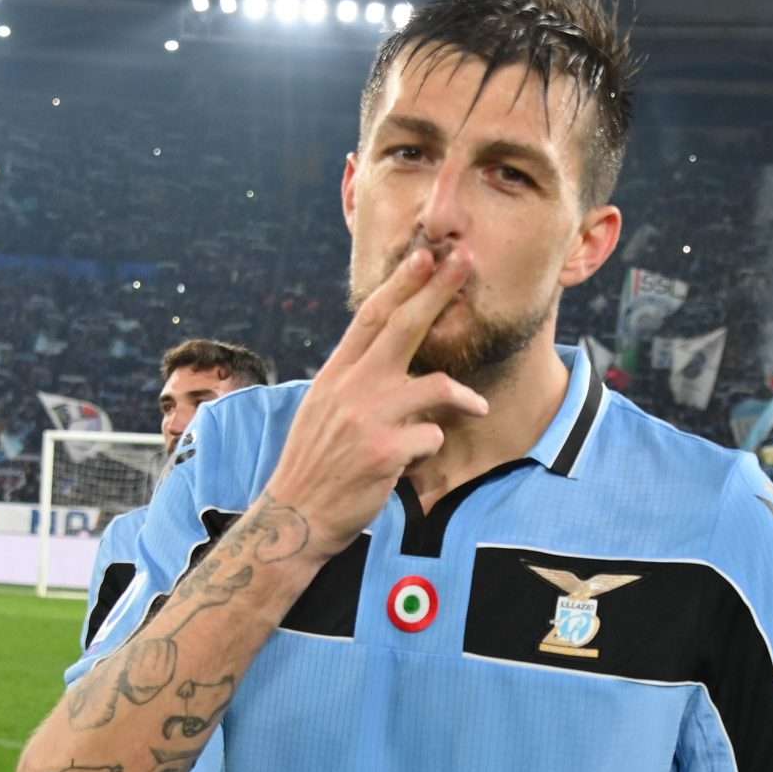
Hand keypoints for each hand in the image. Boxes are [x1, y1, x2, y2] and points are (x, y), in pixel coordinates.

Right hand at [262, 245, 489, 559]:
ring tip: (478, 407)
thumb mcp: (323, 410)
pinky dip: (432, 448)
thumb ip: (354, 381)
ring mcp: (367, 418)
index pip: (370, 317)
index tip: (425, 255)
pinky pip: (433, 437)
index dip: (401, 284)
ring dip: (463, 397)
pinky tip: (416, 464)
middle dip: (437, 290)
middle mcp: (350, 388)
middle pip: (403, 327)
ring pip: (436, 386)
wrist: (294, 517)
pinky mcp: (385, 452)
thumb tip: (387, 359)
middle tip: (465, 261)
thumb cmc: (315, 465)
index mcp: (335, 375)